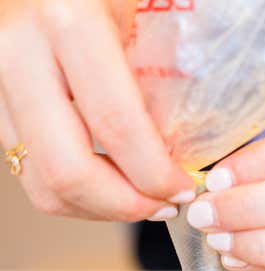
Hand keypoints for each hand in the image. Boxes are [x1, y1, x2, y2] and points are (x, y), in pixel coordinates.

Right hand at [0, 0, 193, 220]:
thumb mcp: (145, 6)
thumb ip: (167, 67)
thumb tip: (196, 148)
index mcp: (68, 20)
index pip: (116, 125)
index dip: (155, 173)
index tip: (185, 188)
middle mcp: (18, 51)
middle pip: (68, 170)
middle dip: (125, 204)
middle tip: (165, 206)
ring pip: (41, 182)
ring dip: (101, 208)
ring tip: (144, 200)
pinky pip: (30, 171)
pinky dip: (78, 194)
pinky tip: (114, 183)